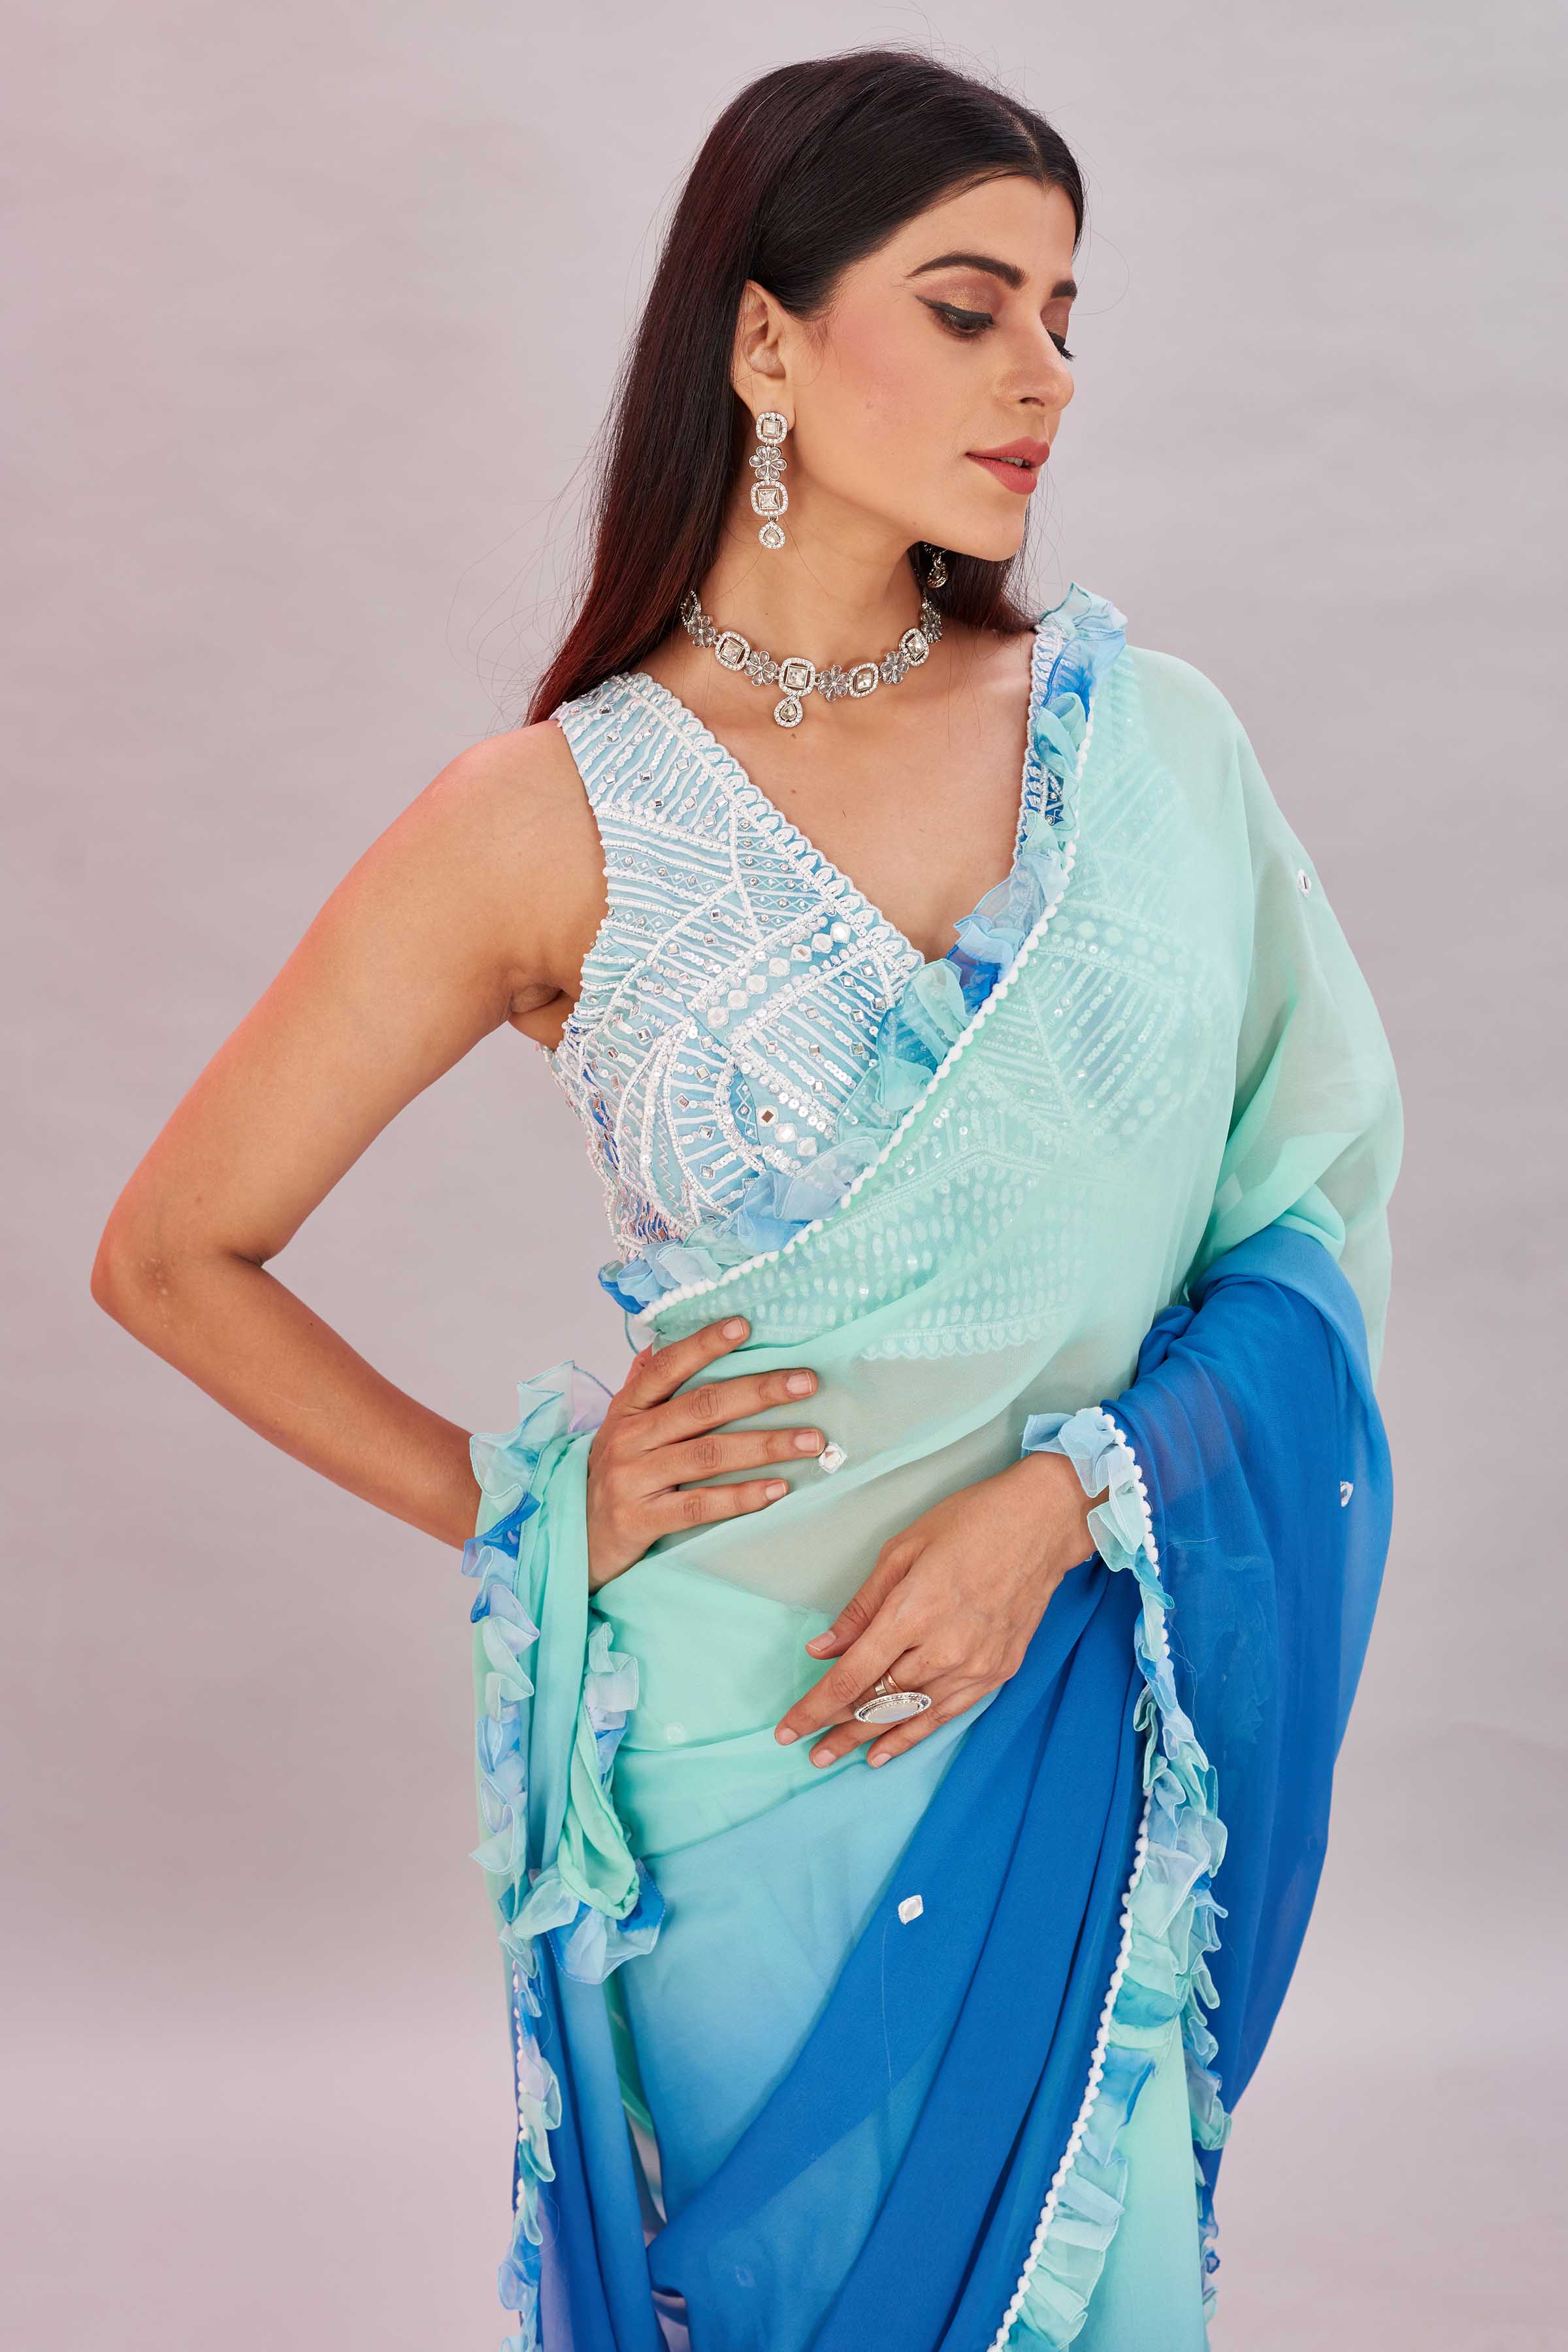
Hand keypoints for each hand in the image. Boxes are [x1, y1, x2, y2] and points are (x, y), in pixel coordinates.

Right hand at [585, 1314, 827, 1589]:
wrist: (574, 1539)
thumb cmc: (612, 1477)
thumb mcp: (619, 1428)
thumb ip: (643, 1387)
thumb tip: (658, 1340)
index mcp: (626, 1408)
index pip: (667, 1367)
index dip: (704, 1344)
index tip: (744, 1326)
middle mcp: (629, 1438)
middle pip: (702, 1406)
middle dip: (760, 1391)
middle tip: (807, 1382)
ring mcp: (634, 1479)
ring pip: (709, 1454)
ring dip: (767, 1445)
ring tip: (811, 1440)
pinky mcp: (642, 1519)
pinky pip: (700, 1505)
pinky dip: (742, 1497)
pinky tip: (778, 1489)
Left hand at [772, 1450, 1099, 1768]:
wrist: (1043, 1523)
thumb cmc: (969, 1522)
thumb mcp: (902, 1550)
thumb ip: (861, 1607)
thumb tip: (823, 1649)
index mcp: (912, 1611)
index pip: (853, 1676)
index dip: (816, 1707)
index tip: (788, 1729)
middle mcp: (943, 1647)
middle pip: (878, 1701)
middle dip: (837, 1728)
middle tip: (808, 1750)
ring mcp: (975, 1664)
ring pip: (910, 1714)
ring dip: (870, 1737)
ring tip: (836, 1756)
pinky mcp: (998, 1671)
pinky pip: (947, 1714)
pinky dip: (914, 1735)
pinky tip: (886, 1751)